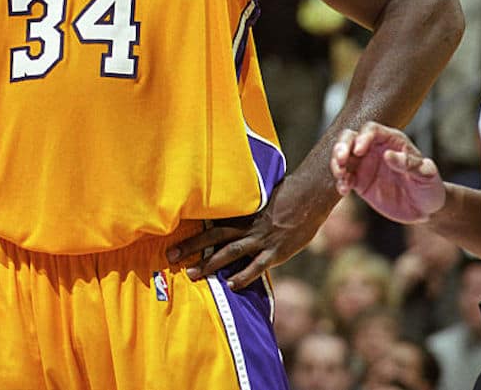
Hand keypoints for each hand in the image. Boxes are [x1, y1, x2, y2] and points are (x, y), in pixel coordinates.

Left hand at [167, 181, 325, 290]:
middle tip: (170, 256)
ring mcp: (261, 239)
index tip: (173, 234)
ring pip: (230, 252)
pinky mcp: (277, 251)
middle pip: (213, 236)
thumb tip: (230, 204)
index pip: (211, 220)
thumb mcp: (261, 197)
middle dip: (191, 247)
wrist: (310, 195)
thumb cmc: (286, 194)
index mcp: (241, 212)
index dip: (192, 229)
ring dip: (209, 264)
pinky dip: (244, 276)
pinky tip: (231, 285)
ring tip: (192, 274)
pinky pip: (257, 266)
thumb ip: (246, 207)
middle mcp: (247, 226)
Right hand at [330, 121, 445, 222]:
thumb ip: (410, 164)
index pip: (372, 130)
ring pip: (342, 155)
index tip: (359, 150)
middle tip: (341, 160)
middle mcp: (375, 149)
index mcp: (392, 141)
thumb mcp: (426, 176)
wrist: (424, 210)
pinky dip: (339, 181)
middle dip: (341, 146)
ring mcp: (364, 164)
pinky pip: (343, 176)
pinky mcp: (358, 181)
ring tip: (341, 175)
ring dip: (336, 163)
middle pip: (350, 137)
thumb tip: (388, 155)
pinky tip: (344, 190)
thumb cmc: (429, 188)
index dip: (363, 137)